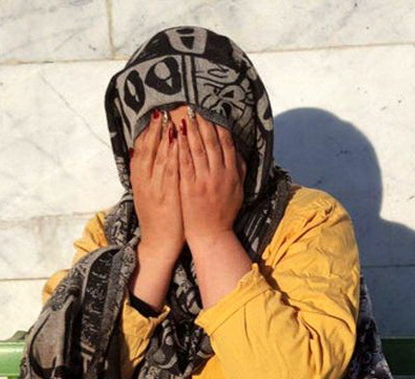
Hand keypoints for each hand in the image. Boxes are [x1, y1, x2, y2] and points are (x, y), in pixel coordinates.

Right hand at [130, 109, 184, 262]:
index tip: (154, 116)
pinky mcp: (167, 194)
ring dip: (164, 136)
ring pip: (158, 156)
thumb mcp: (146, 193)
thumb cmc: (157, 217)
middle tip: (162, 111)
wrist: (159, 241)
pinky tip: (178, 140)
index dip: (147, 132)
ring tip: (170, 119)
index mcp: (139, 179)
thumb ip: (144, 173)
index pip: (141, 149)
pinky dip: (172, 153)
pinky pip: (170, 169)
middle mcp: (144, 180)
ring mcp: (155, 187)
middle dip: (155, 129)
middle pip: (148, 149)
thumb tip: (138, 150)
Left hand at [177, 108, 246, 248]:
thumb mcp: (238, 190)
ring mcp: (204, 181)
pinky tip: (176, 136)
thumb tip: (236, 150)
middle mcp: (219, 174)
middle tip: (195, 107)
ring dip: (191, 131)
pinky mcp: (190, 188)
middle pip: (211, 142)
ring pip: (198, 150)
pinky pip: (185, 163)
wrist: (211, 235)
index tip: (211, 112)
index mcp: (232, 174)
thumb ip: (238, 169)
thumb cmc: (223, 213)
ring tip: (184, 116)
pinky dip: (181, 148)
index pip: (226, 143)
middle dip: (203, 123)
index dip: (218, 125)